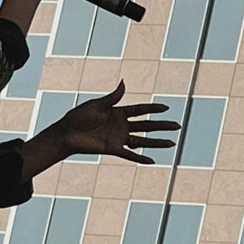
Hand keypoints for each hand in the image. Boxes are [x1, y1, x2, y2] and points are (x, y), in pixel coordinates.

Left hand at [56, 81, 179, 164]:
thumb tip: (124, 82)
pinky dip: (140, 158)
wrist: (66, 133)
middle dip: (161, 126)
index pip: (140, 110)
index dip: (152, 109)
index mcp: (117, 112)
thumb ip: (113, 97)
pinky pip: (129, 155)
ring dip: (157, 143)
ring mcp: (118, 138)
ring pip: (142, 141)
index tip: (166, 107)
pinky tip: (153, 161)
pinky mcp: (112, 149)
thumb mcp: (97, 105)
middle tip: (177, 126)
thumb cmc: (78, 117)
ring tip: (172, 143)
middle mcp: (120, 126)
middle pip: (146, 126)